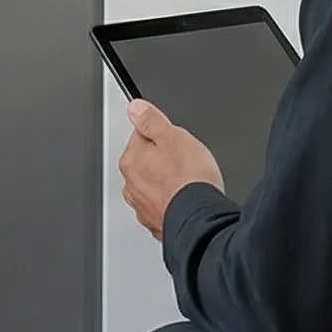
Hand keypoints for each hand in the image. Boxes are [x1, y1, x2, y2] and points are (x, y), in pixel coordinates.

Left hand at [119, 100, 222, 240]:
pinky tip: (186, 199)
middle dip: (164, 160)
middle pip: (147, 162)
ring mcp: (142, 206)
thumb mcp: (174, 136)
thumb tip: (135, 108)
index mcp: (132, 160)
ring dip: (167, 182)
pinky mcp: (155, 223)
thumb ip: (151, 120)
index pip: (141, 135)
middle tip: (185, 162)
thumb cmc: (190, 180)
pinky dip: (172, 202)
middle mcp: (131, 184)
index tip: (175, 141)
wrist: (200, 220)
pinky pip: (163, 205)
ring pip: (154, 185)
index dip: (163, 135)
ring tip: (188, 182)